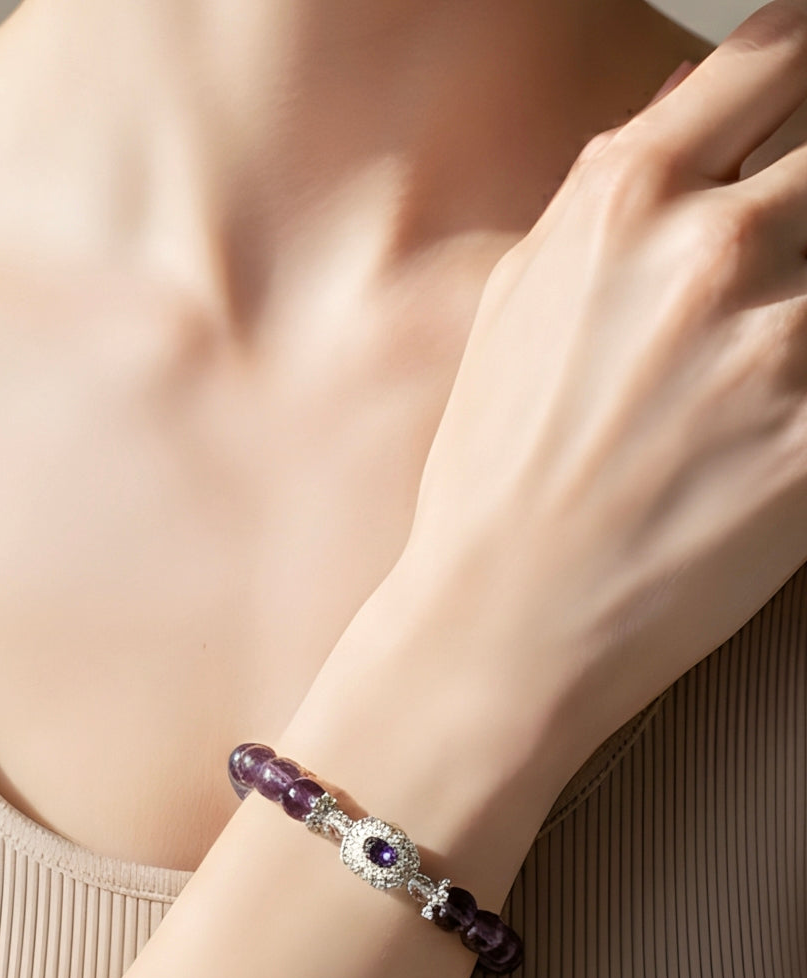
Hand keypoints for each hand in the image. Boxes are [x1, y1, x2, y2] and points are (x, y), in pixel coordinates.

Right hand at [381, 1, 806, 788]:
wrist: (509, 622)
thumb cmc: (500, 474)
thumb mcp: (521, 300)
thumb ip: (610, 189)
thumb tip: (692, 101)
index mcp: (629, 199)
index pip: (785, 50)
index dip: (805, 76)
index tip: (803, 116)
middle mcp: (716, 250)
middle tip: (778, 271)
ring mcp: (784, 344)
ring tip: (762, 358)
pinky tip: (772, 418)